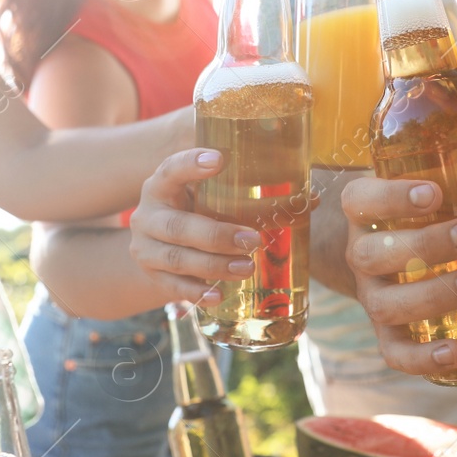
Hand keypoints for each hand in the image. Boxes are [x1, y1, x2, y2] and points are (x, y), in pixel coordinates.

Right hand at [126, 149, 259, 302]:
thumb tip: (310, 199)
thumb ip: (242, 188)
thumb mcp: (203, 194)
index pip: (170, 169)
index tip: (219, 160)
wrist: (153, 247)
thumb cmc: (191, 210)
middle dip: (217, 235)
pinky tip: (219, 296)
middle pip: (178, 226)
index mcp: (161, 185)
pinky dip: (197, 292)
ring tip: (247, 267)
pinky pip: (174, 287)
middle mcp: (147, 215)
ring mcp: (146, 248)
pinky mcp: (151, 277)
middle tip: (252, 239)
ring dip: (214, 265)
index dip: (190, 164)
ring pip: (178, 259)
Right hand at [340, 176, 456, 378]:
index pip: (360, 200)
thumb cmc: (434, 212)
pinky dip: (422, 358)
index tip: (434, 192)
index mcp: (367, 212)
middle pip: (372, 254)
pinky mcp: (389, 334)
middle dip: (425, 245)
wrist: (406, 257)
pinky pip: (394, 353)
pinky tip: (456, 352)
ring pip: (384, 305)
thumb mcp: (449, 187)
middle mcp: (362, 255)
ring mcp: (373, 297)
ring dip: (432, 295)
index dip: (390, 197)